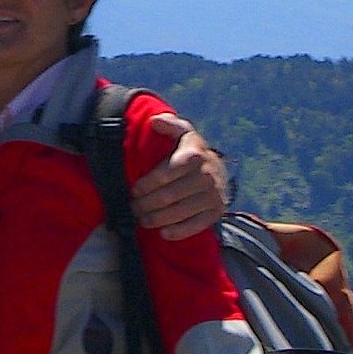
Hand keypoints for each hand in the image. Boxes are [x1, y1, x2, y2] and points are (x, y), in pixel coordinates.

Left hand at [130, 116, 227, 239]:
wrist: (219, 171)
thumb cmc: (190, 152)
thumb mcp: (183, 133)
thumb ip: (170, 124)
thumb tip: (154, 121)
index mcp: (194, 155)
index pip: (165, 173)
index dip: (146, 184)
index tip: (133, 190)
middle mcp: (206, 176)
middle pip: (169, 196)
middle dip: (145, 204)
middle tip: (133, 207)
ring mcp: (213, 196)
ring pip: (179, 212)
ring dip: (156, 219)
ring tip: (141, 219)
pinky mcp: (216, 212)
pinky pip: (195, 226)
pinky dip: (177, 231)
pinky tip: (162, 232)